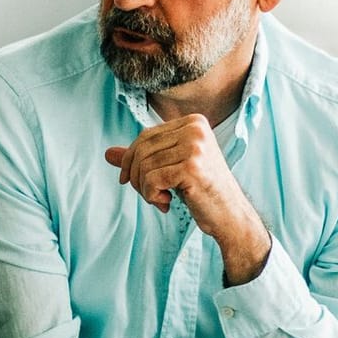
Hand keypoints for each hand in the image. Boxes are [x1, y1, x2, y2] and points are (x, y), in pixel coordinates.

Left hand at [105, 116, 270, 282]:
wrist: (230, 215)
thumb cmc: (201, 191)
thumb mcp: (170, 168)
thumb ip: (142, 158)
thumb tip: (107, 153)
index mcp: (193, 122)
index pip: (145, 136)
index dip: (130, 160)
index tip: (131, 181)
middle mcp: (195, 129)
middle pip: (142, 149)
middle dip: (135, 176)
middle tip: (148, 195)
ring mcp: (195, 147)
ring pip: (144, 166)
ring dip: (144, 189)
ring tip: (161, 200)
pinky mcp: (192, 167)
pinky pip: (151, 179)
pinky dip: (151, 196)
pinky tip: (167, 204)